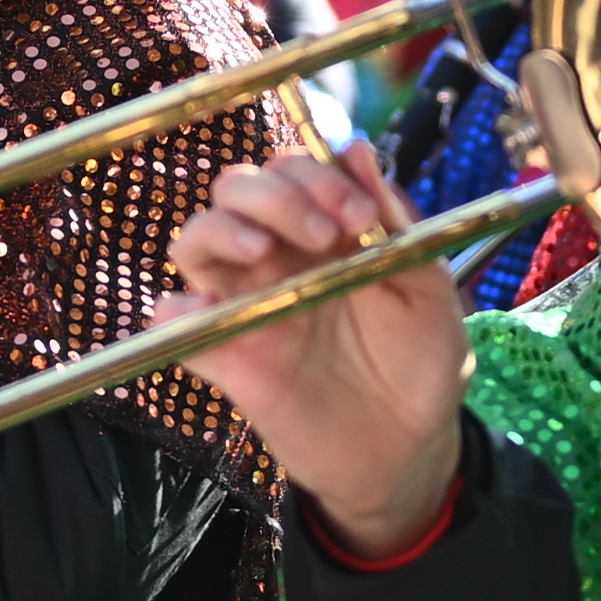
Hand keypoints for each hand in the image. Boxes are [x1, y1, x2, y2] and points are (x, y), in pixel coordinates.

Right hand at [149, 139, 470, 559]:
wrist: (408, 451)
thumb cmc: (421, 364)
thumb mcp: (428, 291)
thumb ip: (397, 223)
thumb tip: (361, 149)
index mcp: (328, 231)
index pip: (295, 171)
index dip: (319, 177)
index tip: (360, 217)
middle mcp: (279, 257)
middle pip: (237, 190)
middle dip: (275, 194)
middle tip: (323, 234)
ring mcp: (247, 304)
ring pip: (195, 239)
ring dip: (220, 229)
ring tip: (262, 249)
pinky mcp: (226, 357)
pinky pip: (172, 324)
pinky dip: (174, 310)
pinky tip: (205, 311)